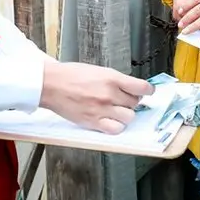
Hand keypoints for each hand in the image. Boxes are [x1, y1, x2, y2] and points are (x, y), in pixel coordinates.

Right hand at [39, 61, 154, 133]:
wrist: (51, 84)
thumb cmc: (70, 75)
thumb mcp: (97, 70)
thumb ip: (114, 80)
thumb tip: (129, 87)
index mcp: (111, 78)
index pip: (142, 87)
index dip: (147, 91)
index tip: (147, 92)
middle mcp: (110, 94)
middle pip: (135, 103)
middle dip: (131, 101)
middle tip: (123, 100)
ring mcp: (103, 109)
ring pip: (129, 117)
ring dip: (125, 114)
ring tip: (116, 110)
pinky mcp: (94, 122)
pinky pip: (116, 129)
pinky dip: (116, 127)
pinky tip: (110, 121)